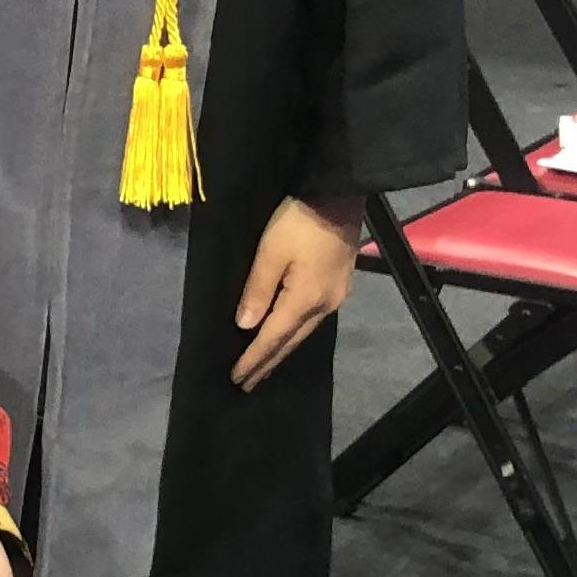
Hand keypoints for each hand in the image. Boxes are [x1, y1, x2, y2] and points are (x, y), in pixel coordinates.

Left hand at [231, 194, 358, 390]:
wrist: (339, 194)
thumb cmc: (300, 220)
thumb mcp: (270, 252)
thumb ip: (257, 290)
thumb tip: (245, 326)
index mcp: (305, 299)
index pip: (273, 338)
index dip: (254, 359)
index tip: (236, 378)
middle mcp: (325, 305)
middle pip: (291, 341)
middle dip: (268, 363)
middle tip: (247, 383)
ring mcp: (336, 296)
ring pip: (304, 331)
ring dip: (282, 349)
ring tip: (264, 366)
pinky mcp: (340, 284)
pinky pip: (312, 318)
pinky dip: (294, 331)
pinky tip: (287, 334)